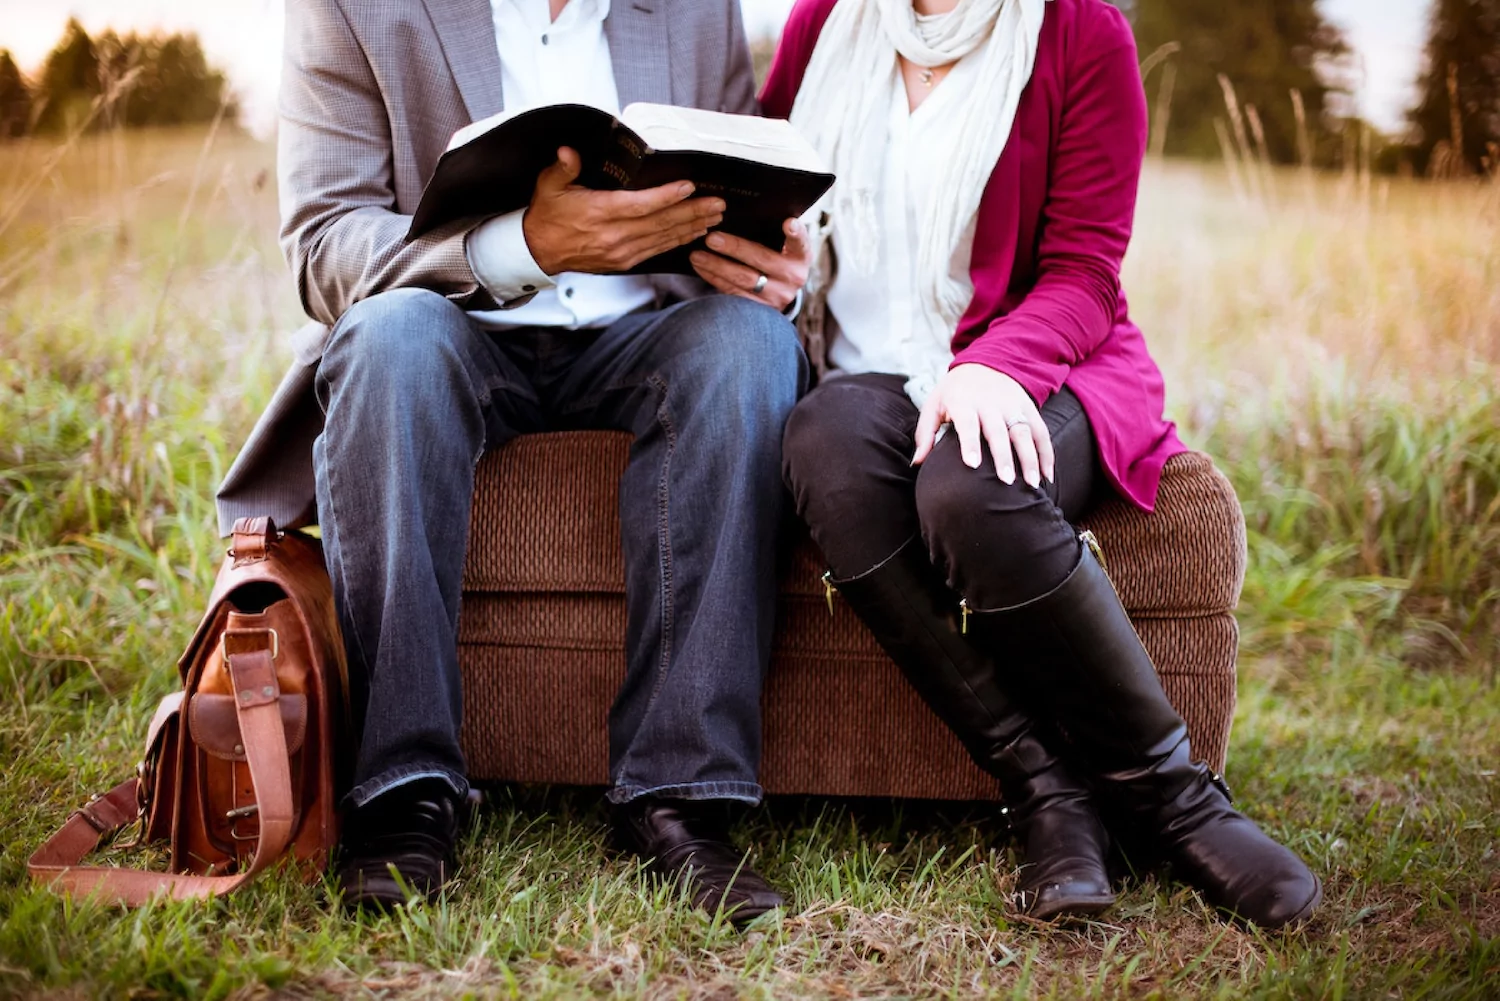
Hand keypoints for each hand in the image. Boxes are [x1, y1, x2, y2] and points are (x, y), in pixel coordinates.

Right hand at [522, 147, 726, 273]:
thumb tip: (568, 152)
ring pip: (664, 239)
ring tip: (715, 217)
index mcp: (599, 213)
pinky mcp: (624, 262)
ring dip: (691, 228)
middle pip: (661, 223)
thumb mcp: (549, 185)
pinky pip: (657, 251)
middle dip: (692, 213)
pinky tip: (694, 234)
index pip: (640, 205)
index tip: (689, 187)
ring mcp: (621, 252)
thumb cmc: (548, 215)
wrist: (539, 250)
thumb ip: (563, 168)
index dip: (667, 197)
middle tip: (718, 204)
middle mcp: (614, 235)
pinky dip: (678, 242)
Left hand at [687, 218, 811, 311]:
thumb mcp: (783, 248)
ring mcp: (776, 296)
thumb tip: (745, 211)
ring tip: (697, 255)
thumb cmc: (777, 259)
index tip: (788, 223)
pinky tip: (701, 268)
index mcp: (800, 257)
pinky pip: (733, 293)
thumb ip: (774, 233)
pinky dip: (714, 279)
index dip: (795, 233)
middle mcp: (792, 278)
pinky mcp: (759, 310)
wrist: (779, 293)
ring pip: (743, 280)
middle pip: (762, 260)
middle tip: (711, 239)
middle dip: (734, 248)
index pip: (800, 243)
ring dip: (717, 266)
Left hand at [911, 364, 1055, 487]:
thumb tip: (917, 462)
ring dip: (1030, 458)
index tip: (973, 465)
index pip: (968, 423)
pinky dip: (1046, 453)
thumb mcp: (934, 404)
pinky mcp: (1029, 408)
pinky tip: (1047, 475)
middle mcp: (991, 403)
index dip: (970, 443)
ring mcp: (1013, 405)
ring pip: (1024, 432)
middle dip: (1003, 457)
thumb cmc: (954, 391)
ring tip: (1032, 484)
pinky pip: (1041, 431)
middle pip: (999, 431)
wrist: (986, 362)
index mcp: (964, 402)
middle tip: (1006, 481)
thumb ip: (925, 433)